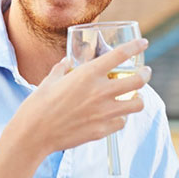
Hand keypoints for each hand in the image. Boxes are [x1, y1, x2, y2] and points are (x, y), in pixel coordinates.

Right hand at [13, 38, 150, 157]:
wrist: (33, 135)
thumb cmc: (38, 105)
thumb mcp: (50, 80)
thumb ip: (62, 69)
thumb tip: (67, 62)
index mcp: (87, 74)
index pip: (120, 55)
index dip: (136, 47)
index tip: (144, 43)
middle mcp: (100, 91)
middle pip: (138, 80)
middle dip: (145, 74)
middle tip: (145, 72)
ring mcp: (104, 112)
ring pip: (137, 104)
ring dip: (138, 98)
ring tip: (135, 97)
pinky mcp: (102, 130)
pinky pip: (122, 122)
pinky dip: (121, 118)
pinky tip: (116, 116)